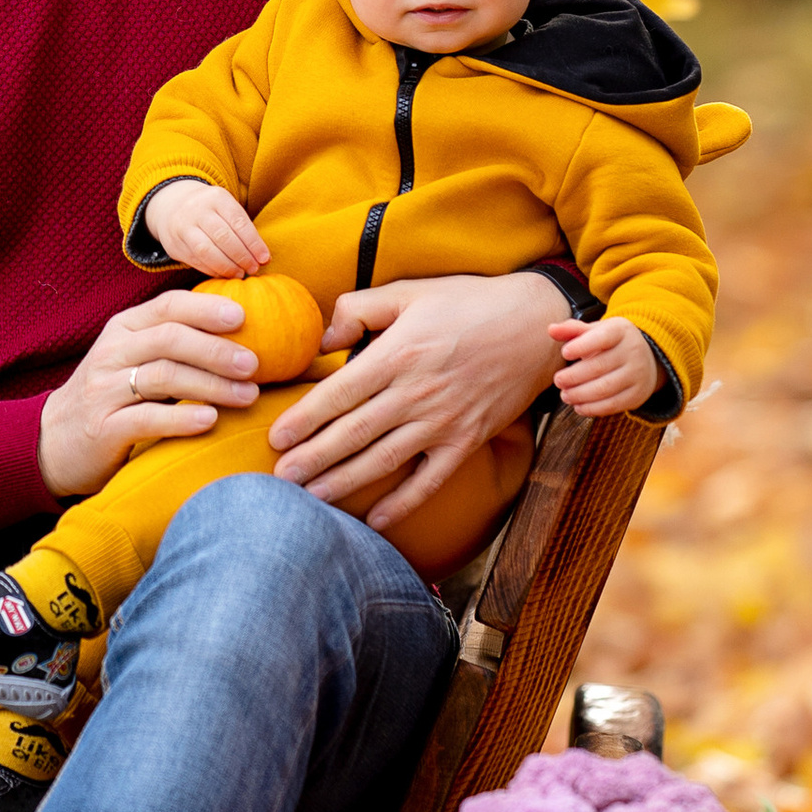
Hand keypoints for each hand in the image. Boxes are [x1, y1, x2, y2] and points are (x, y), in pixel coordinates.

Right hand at [37, 288, 260, 501]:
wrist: (54, 442)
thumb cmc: (111, 398)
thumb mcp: (133, 359)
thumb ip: (171, 344)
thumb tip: (238, 330)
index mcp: (123, 329)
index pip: (167, 306)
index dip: (206, 309)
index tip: (244, 316)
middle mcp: (111, 353)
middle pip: (169, 339)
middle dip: (216, 349)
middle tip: (254, 364)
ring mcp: (104, 390)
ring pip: (163, 376)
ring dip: (211, 385)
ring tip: (248, 396)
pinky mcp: (103, 428)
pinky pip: (147, 418)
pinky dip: (182, 418)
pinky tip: (211, 420)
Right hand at [144, 179, 270, 275]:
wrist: (173, 206)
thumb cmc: (211, 211)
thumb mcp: (226, 209)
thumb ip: (243, 230)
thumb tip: (263, 258)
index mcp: (217, 198)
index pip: (239, 222)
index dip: (253, 243)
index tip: (265, 259)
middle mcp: (197, 210)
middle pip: (223, 237)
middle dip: (242, 256)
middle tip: (253, 269)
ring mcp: (183, 227)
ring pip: (207, 250)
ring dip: (227, 266)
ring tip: (240, 274)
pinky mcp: (175, 244)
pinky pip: (196, 261)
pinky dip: (212, 270)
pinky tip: (224, 274)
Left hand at [266, 271, 561, 531]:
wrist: (535, 325)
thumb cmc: (468, 303)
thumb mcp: (411, 291)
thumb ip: (360, 309)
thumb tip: (324, 341)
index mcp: (399, 353)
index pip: (340, 393)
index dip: (305, 418)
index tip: (276, 438)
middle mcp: (417, 391)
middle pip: (354, 432)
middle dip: (314, 459)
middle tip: (279, 480)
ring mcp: (444, 421)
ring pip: (384, 460)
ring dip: (345, 482)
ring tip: (311, 499)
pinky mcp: (467, 441)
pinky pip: (431, 480)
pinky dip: (403, 503)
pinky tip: (375, 520)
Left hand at [550, 313, 659, 413]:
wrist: (647, 358)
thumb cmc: (612, 343)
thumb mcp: (596, 331)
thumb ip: (573, 330)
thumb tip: (551, 330)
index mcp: (621, 331)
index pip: (602, 337)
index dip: (582, 346)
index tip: (565, 353)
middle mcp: (633, 351)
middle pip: (599, 366)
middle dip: (574, 376)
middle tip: (558, 380)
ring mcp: (637, 374)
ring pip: (605, 388)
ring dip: (580, 394)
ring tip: (565, 395)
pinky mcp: (637, 394)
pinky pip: (613, 405)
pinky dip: (592, 408)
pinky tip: (578, 406)